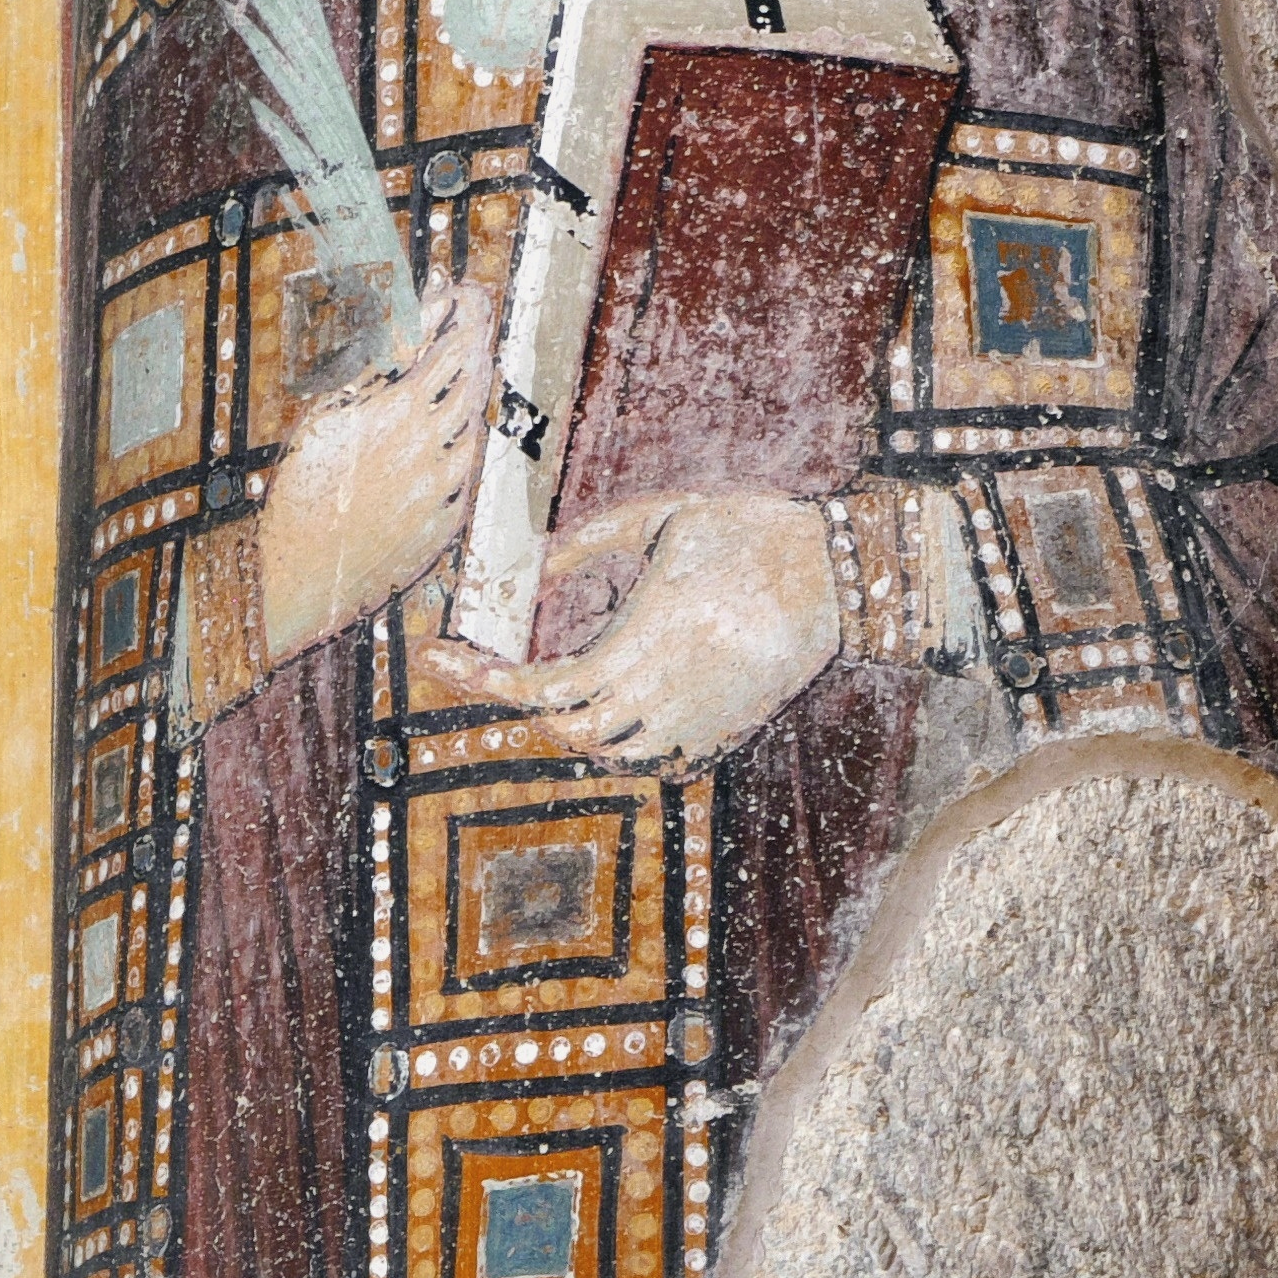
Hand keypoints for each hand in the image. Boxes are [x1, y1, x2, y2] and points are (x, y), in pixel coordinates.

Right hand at [252, 284, 495, 664]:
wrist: (295, 579)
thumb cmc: (300, 492)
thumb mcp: (328, 416)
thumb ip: (376, 368)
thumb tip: (408, 326)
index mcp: (402, 415)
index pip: (454, 349)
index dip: (466, 317)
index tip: (468, 296)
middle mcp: (434, 452)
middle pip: (474, 385)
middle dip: (474, 353)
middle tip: (469, 333)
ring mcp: (446, 492)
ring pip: (473, 432)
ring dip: (466, 405)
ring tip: (448, 388)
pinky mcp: (447, 528)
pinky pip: (465, 479)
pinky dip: (456, 455)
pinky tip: (434, 450)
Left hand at [413, 490, 840, 765]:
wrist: (839, 574)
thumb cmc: (748, 533)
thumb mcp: (660, 518)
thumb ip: (588, 543)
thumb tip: (529, 567)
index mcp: (644, 644)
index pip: (541, 689)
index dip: (481, 678)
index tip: (438, 654)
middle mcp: (664, 696)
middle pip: (566, 731)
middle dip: (525, 702)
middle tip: (493, 668)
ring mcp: (696, 724)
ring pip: (607, 753)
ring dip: (572, 723)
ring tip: (557, 680)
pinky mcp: (722, 736)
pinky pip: (651, 760)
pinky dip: (620, 740)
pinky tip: (615, 703)